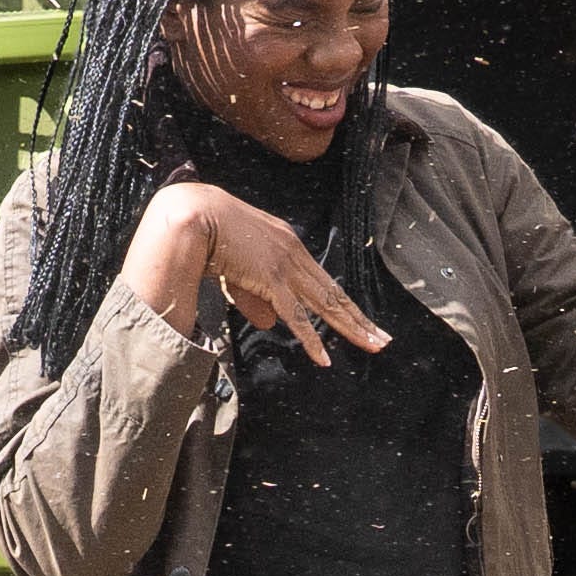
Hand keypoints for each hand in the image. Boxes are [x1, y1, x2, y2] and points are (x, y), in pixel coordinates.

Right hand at [123, 182, 388, 366]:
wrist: (192, 215)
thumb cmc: (206, 235)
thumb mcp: (237, 269)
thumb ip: (254, 297)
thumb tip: (268, 325)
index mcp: (288, 244)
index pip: (322, 281)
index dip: (342, 303)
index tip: (360, 320)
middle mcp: (294, 253)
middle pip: (334, 293)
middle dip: (360, 319)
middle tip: (382, 339)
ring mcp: (285, 267)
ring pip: (326, 305)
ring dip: (351, 329)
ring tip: (373, 346)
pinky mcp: (271, 279)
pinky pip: (296, 317)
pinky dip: (311, 340)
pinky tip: (325, 359)